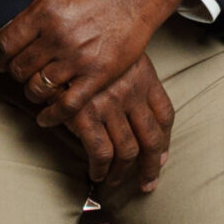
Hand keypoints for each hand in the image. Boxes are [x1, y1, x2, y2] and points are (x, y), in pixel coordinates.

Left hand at [0, 0, 185, 122]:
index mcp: (44, 12)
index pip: (6, 43)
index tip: (1, 60)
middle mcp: (58, 37)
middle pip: (19, 67)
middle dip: (15, 72)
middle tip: (19, 72)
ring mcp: (78, 58)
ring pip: (39, 87)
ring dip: (32, 90)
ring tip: (34, 86)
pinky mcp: (97, 75)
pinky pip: (68, 104)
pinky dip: (52, 115)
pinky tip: (44, 117)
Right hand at [49, 54, 176, 190]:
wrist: (57, 41)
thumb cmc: (85, 46)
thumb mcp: (117, 54)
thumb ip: (129, 78)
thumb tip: (137, 112)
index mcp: (144, 75)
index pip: (164, 114)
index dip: (165, 140)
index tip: (162, 155)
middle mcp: (131, 91)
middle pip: (152, 138)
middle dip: (151, 165)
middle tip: (147, 182)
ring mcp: (111, 105)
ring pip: (128, 151)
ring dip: (122, 172)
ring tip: (114, 180)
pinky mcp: (87, 115)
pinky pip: (101, 153)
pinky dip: (100, 168)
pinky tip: (96, 173)